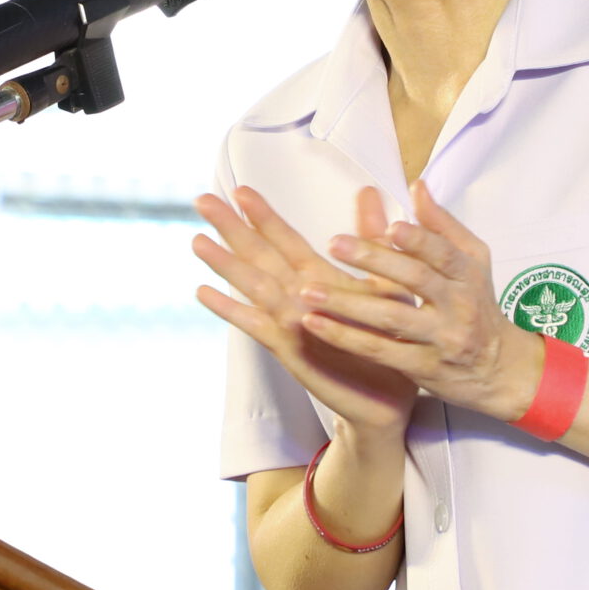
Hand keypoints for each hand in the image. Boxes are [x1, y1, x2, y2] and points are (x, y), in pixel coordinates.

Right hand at [194, 184, 419, 441]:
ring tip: (198, 240)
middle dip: (232, 228)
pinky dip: (230, 309)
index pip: (286, 240)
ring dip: (225, 263)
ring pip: (252, 285)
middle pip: (260, 255)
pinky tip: (204, 292)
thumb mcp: (387, 284)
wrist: (390, 399)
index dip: (264, 216)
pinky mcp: (288, 349)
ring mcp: (290, 323)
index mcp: (321, 279)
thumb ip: (372, 241)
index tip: (241, 189)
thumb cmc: (388, 341)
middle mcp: (299, 297)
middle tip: (203, 200)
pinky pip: (255, 324)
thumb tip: (369, 191)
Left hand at [302, 179, 543, 421]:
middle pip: (416, 280)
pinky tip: (315, 323)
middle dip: (374, 261)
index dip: (418, 240)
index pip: (444, 253)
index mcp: (467, 274)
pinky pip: (380, 350)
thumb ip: (442, 226)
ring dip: (347, 303)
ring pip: (392, 318)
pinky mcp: (422, 367)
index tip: (390, 227)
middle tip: (335, 244)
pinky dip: (346, 337)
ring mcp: (440, 339)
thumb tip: (417, 186)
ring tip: (308, 290)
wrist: (498, 368)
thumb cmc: (476, 305)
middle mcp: (457, 306)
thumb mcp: (472, 263)